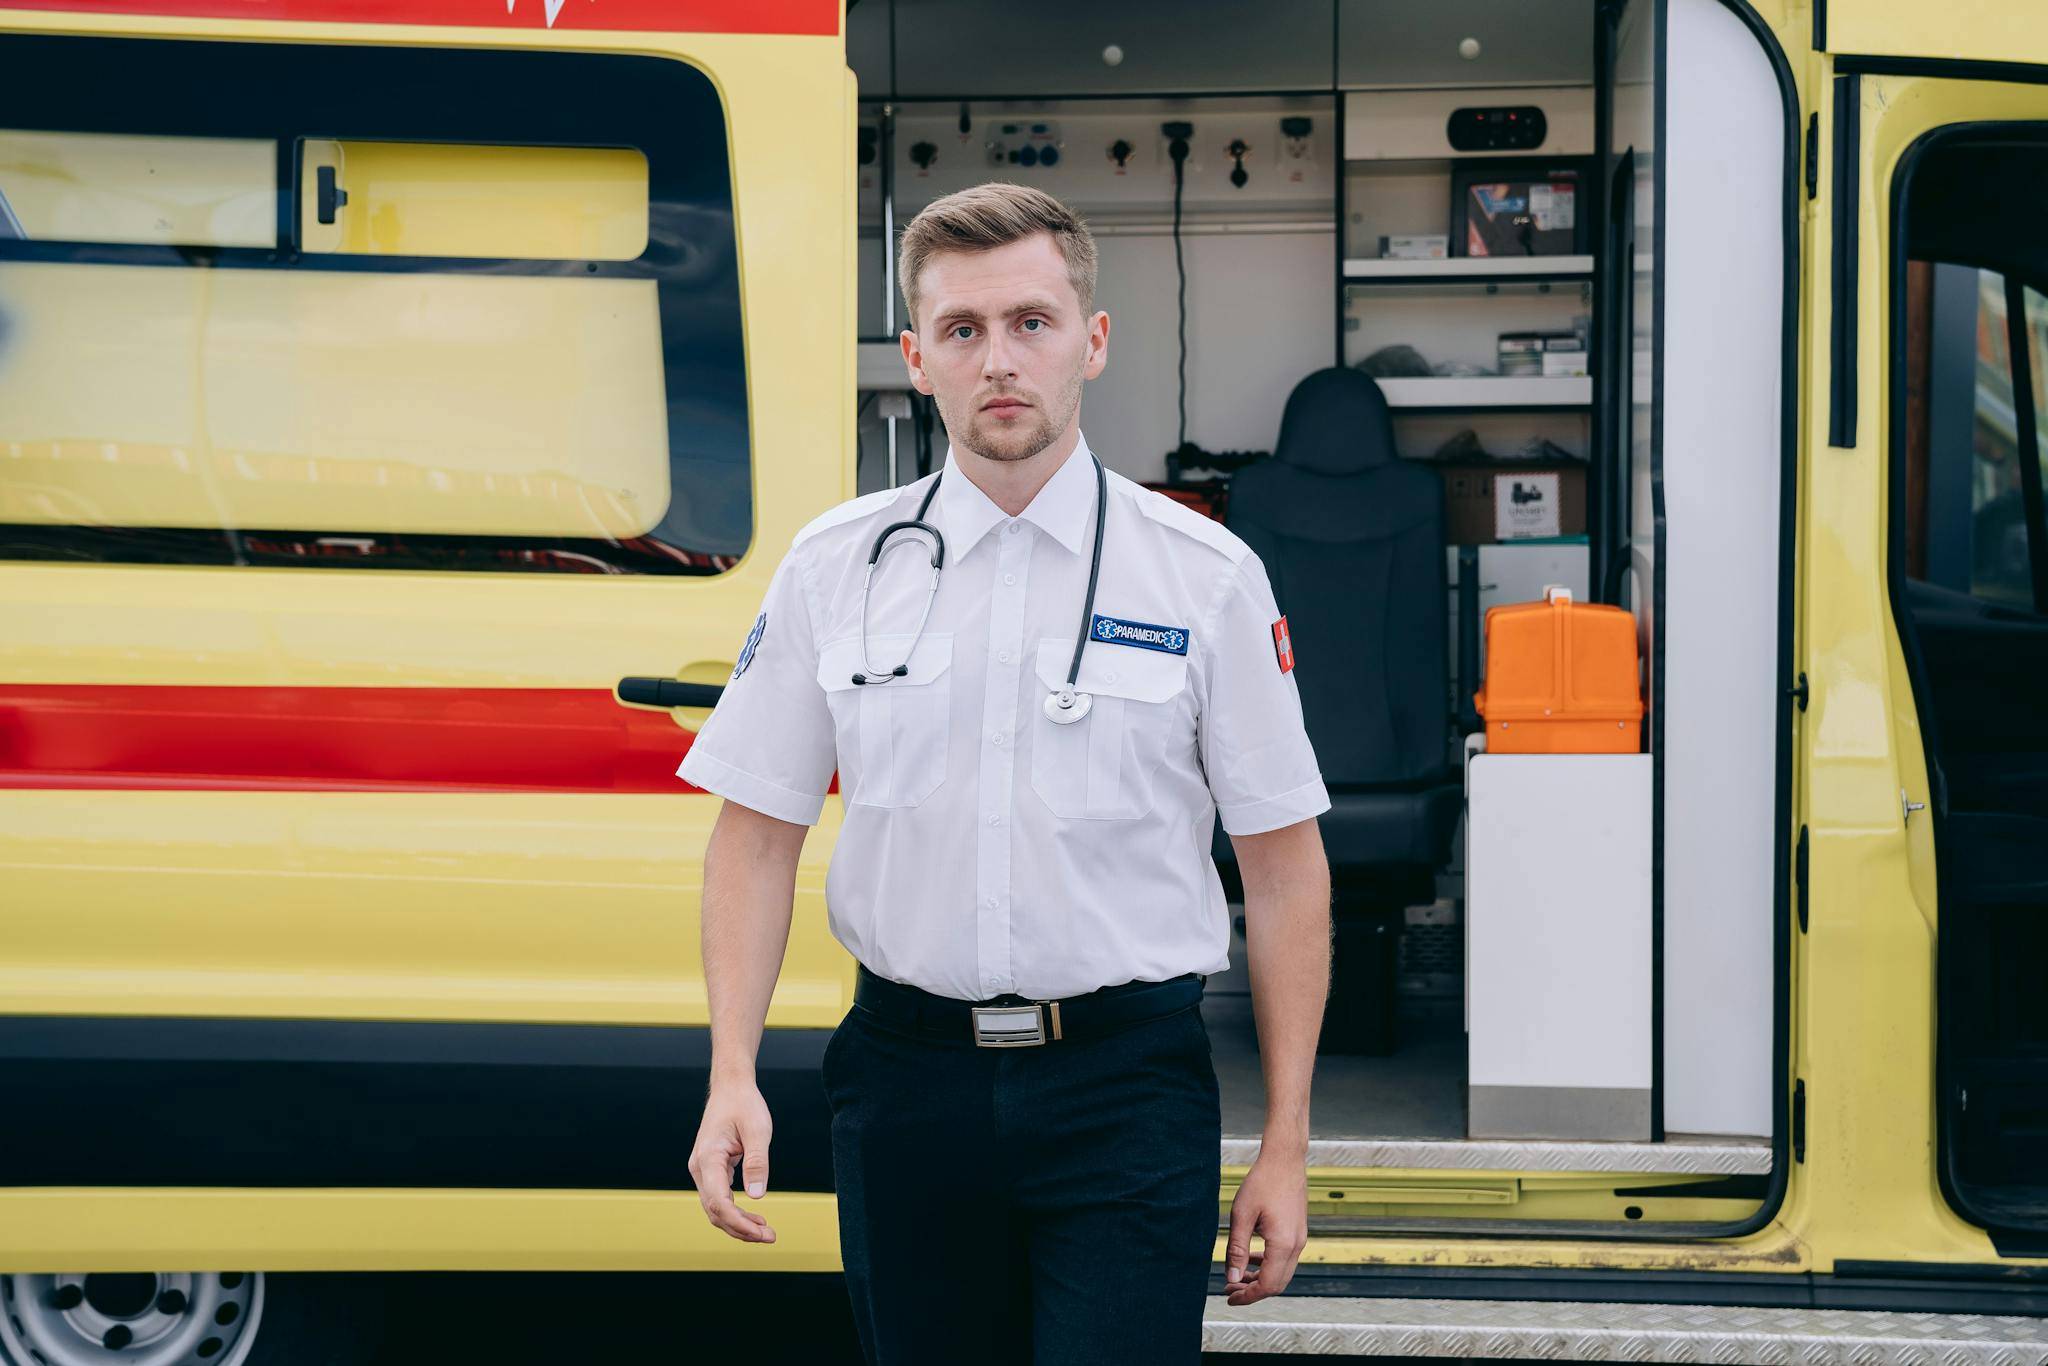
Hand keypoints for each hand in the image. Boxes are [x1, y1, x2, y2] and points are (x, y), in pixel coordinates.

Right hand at [689, 1079, 776, 1242]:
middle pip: (715, 1211)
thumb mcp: (758, 1130)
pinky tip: (754, 1218)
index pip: (718, 1202)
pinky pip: (719, 1198)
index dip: (738, 1222)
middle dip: (741, 1229)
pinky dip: (735, 1212)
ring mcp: (702, 1170)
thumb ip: (757, 1162)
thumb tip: (758, 1197)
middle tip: (770, 1237)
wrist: (731, 1087)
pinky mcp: (710, 1170)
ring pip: (715, 1208)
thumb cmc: (744, 1105)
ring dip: (738, 1223)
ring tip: (765, 1232)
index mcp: (708, 1158)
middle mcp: (700, 1167)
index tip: (761, 1232)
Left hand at [1222, 1152, 1306, 1304]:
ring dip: (1260, 1279)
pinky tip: (1251, 1258)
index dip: (1247, 1296)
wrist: (1285, 1160)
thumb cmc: (1261, 1183)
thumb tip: (1232, 1277)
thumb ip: (1237, 1249)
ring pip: (1282, 1273)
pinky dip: (1268, 1266)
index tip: (1229, 1296)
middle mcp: (1296, 1246)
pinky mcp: (1298, 1232)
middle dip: (1253, 1290)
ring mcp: (1300, 1239)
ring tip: (1237, 1275)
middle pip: (1277, 1284)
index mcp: (1283, 1244)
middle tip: (1229, 1287)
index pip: (1267, 1285)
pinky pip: (1285, 1259)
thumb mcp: (1242, 1216)